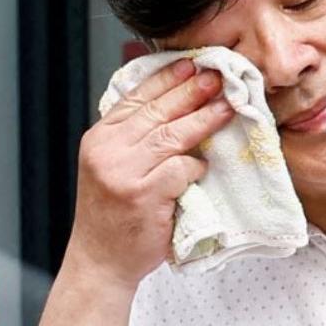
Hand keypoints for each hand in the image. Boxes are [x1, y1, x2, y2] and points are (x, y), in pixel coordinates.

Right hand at [67, 58, 235, 286]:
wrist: (100, 260)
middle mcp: (107, 151)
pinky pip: (179, 169)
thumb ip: (132, 137)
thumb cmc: (112, 214)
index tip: (191, 65)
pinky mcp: (143, 195)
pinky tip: (202, 169)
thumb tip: (174, 102)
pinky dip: (195, 167)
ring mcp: (123, 172)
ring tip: (226, 108)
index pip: (136, 97)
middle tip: (217, 78)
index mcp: (99, 138)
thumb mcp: (110, 166)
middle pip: (157, 112)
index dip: (166, 79)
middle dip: (191, 92)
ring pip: (172, 136)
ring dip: (203, 121)